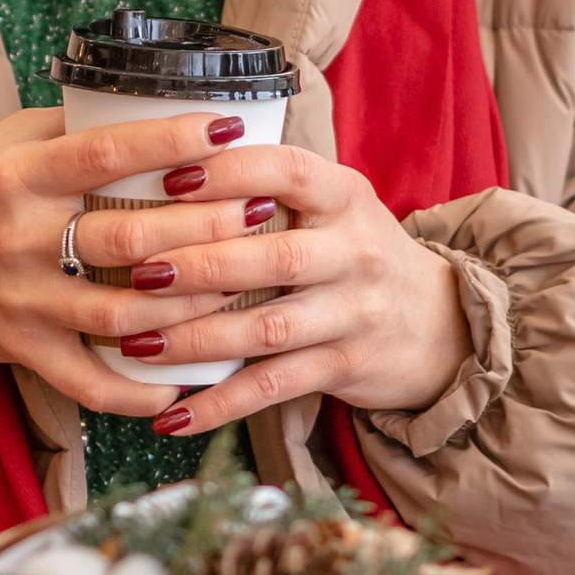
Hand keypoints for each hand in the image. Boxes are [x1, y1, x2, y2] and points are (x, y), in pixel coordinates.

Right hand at [0, 112, 465, 434]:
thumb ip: (58, 129)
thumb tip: (135, 108)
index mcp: (15, 176)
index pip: (104, 152)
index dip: (170, 140)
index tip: (228, 127)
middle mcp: (19, 238)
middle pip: (127, 234)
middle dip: (205, 225)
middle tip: (265, 209)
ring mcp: (22, 300)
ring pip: (121, 309)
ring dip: (190, 303)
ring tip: (248, 287)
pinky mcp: (20, 350)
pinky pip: (86, 379)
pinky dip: (136, 390)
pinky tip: (185, 387)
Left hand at [75, 143, 467, 441]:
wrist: (439, 324)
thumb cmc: (356, 252)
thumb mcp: (336, 204)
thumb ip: (274, 186)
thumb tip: (170, 159)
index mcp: (346, 196)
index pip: (289, 170)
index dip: (229, 172)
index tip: (168, 177)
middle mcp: (356, 251)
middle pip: (274, 257)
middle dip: (199, 265)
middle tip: (137, 272)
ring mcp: (354, 314)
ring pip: (268, 328)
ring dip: (197, 339)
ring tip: (136, 344)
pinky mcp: (346, 367)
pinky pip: (274, 387)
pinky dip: (221, 403)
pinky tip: (173, 415)